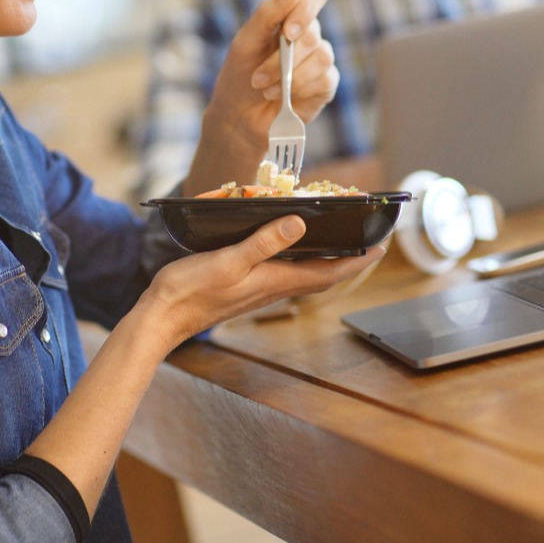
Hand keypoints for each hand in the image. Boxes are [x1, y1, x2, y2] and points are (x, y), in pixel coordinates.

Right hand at [136, 216, 382, 352]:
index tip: (380, 247)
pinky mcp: (244, 286)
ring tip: (337, 240)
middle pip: (321, 274)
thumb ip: (264, 242)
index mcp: (275, 280)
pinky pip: (283, 272)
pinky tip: (289, 248)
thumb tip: (300, 225)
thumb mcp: (229, 260)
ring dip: (325, 259)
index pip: (328, 272)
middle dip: (347, 259)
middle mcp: (273, 287)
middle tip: (366, 240)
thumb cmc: (191, 291)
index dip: (357, 260)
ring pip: (304, 274)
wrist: (163, 317)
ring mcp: (259, 288)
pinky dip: (298, 260)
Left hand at [183, 0, 337, 193]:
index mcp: (289, 18)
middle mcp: (309, 37)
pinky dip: (298, 89)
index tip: (288, 29)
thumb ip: (267, 14)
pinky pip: (324, 79)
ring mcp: (319, 61)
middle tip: (258, 75)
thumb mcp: (245, 42)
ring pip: (321, 56)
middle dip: (282, 56)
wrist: (237, 118)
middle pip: (314, 31)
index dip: (307, 6)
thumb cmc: (238, 77)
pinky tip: (280, 98)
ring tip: (265, 88)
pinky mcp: (325, 86)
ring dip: (288, 75)